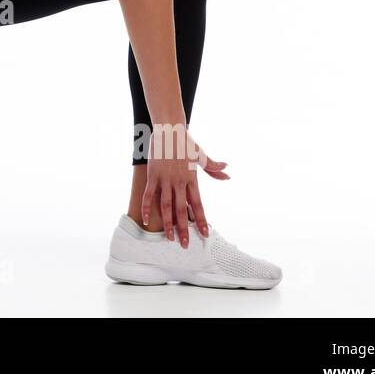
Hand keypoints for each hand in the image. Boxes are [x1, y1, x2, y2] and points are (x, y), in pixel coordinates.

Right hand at [142, 131, 228, 247]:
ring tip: (169, 238)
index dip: (202, 220)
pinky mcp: (153, 175)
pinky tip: (146, 220)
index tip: (205, 234)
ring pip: (167, 206)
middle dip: (184, 229)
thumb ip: (213, 168)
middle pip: (183, 210)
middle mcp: (179, 182)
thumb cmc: (186, 142)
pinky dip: (148, 208)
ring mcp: (165, 179)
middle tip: (186, 245)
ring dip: (168, 223)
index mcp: (192, 179)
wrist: (169, 129)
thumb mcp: (201, 156)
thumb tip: (228, 174)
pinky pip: (150, 195)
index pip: (198, 205)